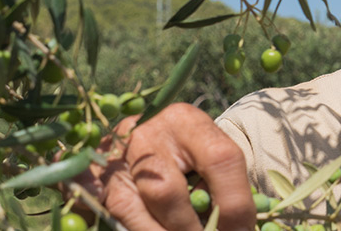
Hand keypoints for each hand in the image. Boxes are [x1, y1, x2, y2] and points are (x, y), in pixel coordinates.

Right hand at [81, 103, 254, 230]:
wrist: (147, 139)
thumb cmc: (189, 153)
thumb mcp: (208, 156)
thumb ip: (223, 185)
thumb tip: (239, 227)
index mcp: (187, 121)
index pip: (221, 159)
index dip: (234, 204)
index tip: (243, 229)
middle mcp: (147, 133)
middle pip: (168, 191)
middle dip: (192, 228)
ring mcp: (116, 158)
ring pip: (138, 209)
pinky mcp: (98, 181)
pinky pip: (120, 217)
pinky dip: (146, 229)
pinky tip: (162, 229)